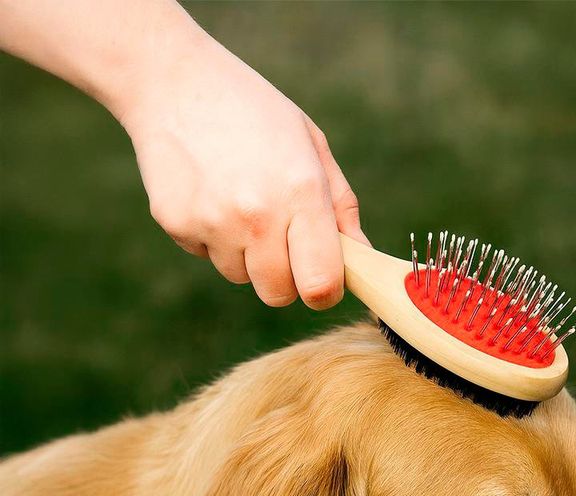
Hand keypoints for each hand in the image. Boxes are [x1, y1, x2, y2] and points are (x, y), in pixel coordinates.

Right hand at [119, 35, 368, 308]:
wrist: (173, 79)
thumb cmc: (256, 113)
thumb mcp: (312, 146)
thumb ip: (341, 208)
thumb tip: (362, 258)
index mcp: (301, 193)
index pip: (320, 285)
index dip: (325, 292)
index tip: (323, 279)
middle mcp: (257, 215)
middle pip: (278, 295)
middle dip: (285, 278)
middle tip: (281, 239)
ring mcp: (212, 222)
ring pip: (241, 276)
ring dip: (246, 254)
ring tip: (239, 201)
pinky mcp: (176, 224)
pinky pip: (207, 256)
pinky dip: (212, 237)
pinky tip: (210, 193)